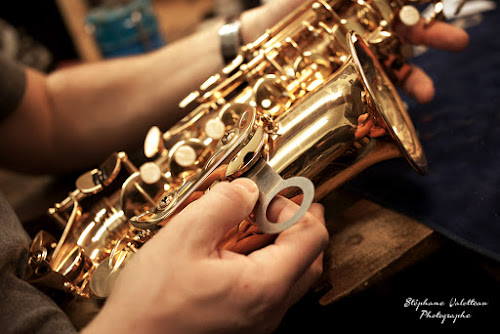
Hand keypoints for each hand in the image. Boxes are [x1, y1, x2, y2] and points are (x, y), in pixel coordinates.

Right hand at [82, 179, 327, 333]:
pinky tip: (236, 250)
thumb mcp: (184, 237)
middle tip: (270, 204)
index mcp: (264, 286)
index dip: (295, 206)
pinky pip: (273, 288)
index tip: (267, 195)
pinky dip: (266, 261)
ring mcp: (260, 320)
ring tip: (252, 223)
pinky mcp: (246, 323)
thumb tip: (247, 189)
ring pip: (294, 274)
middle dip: (295, 223)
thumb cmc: (151, 303)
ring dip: (282, 242)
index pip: (312, 237)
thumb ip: (223, 204)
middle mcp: (270, 309)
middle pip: (310, 257)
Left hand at [241, 0, 468, 103]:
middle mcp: (365, 35)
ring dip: (414, 80)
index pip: (400, 10)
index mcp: (361, 9)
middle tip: (456, 42)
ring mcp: (356, 62)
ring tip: (426, 93)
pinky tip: (400, 113)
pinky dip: (388, 105)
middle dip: (433, 38)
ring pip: (393, 69)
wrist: (253, 47)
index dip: (419, 12)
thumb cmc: (281, 15)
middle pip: (407, 36)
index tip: (434, 13)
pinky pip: (372, 95)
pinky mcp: (343, 87)